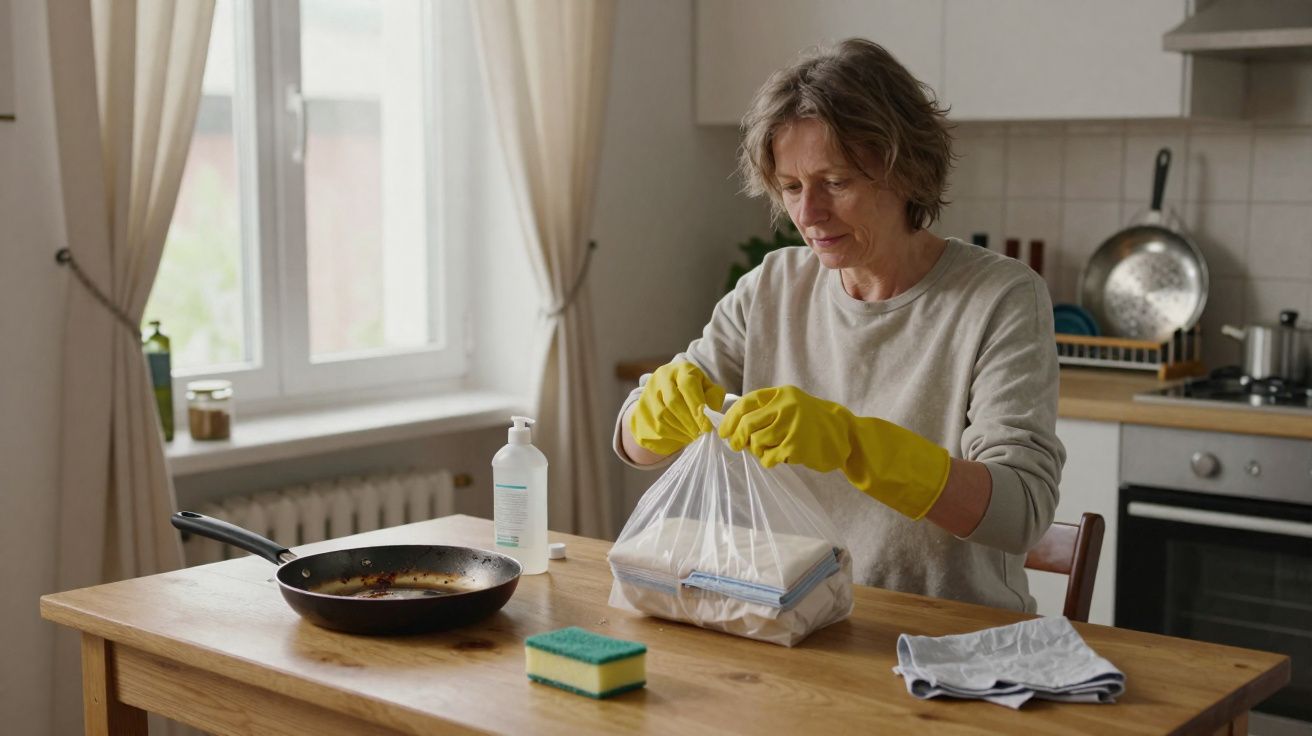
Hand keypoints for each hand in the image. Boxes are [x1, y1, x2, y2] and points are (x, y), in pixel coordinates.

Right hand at [629, 362, 726, 455]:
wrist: (667, 393)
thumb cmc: (693, 390)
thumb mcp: (706, 387)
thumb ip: (713, 396)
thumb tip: (712, 410)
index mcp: (681, 368)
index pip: (687, 385)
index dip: (697, 406)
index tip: (707, 425)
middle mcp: (663, 376)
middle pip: (673, 401)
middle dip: (690, 420)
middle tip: (701, 432)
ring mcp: (650, 391)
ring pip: (663, 415)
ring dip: (682, 428)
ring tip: (695, 435)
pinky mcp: (643, 407)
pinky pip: (658, 424)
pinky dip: (673, 434)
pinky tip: (684, 436)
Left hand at [719, 385, 950, 518]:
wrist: (845, 435)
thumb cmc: (812, 422)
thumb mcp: (791, 406)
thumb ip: (766, 411)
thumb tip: (733, 427)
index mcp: (781, 394)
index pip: (746, 403)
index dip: (731, 419)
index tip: (724, 432)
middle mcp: (786, 406)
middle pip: (747, 424)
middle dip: (738, 438)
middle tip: (737, 446)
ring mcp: (792, 425)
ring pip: (757, 442)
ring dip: (757, 451)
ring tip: (766, 451)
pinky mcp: (797, 445)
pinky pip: (769, 457)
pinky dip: (768, 461)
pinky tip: (777, 459)